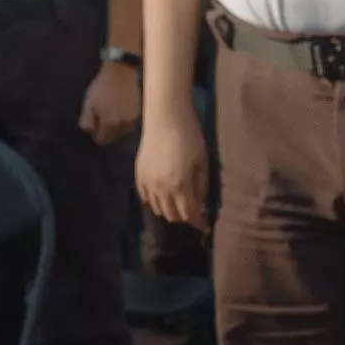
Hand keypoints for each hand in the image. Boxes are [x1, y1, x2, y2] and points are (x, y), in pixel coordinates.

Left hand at [79, 61, 142, 147]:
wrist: (120, 72)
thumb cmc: (101, 88)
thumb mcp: (88, 104)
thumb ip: (87, 122)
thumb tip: (90, 133)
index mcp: (110, 124)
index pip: (102, 140)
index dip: (96, 134)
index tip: (94, 124)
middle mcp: (123, 126)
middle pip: (113, 138)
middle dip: (106, 131)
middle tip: (101, 116)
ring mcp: (133, 120)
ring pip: (122, 132)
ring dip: (116, 127)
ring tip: (111, 112)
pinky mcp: (138, 114)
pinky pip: (129, 125)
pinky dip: (124, 121)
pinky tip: (119, 110)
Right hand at [135, 98, 211, 229]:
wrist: (165, 117)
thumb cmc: (190, 137)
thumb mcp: (202, 163)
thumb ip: (201, 187)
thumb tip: (199, 204)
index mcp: (181, 186)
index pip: (190, 215)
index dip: (199, 223)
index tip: (205, 227)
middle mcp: (162, 189)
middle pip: (173, 216)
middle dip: (185, 217)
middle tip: (193, 211)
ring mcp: (147, 183)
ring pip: (158, 209)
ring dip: (170, 210)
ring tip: (178, 202)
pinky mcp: (138, 175)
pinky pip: (146, 197)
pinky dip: (155, 200)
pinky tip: (163, 194)